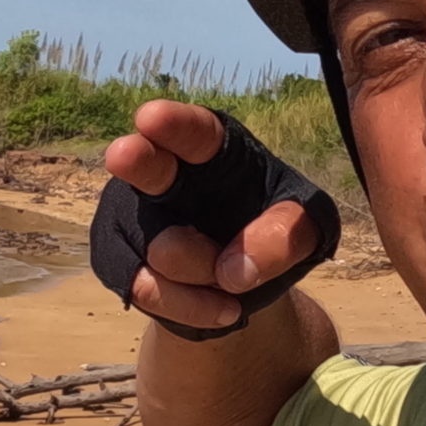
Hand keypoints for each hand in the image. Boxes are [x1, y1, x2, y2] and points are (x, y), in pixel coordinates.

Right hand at [97, 100, 333, 335]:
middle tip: (123, 155)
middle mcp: (163, 173)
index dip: (174, 124)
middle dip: (135, 160)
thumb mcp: (305, 227)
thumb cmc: (274, 230)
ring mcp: (134, 216)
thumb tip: (235, 270)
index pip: (194, 131)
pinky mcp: (119, 260)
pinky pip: (146, 289)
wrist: (246, 278)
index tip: (153, 118)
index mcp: (213, 150)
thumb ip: (285, 235)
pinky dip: (190, 306)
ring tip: (233, 283)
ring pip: (159, 250)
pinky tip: (222, 308)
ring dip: (204, 276)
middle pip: (144, 165)